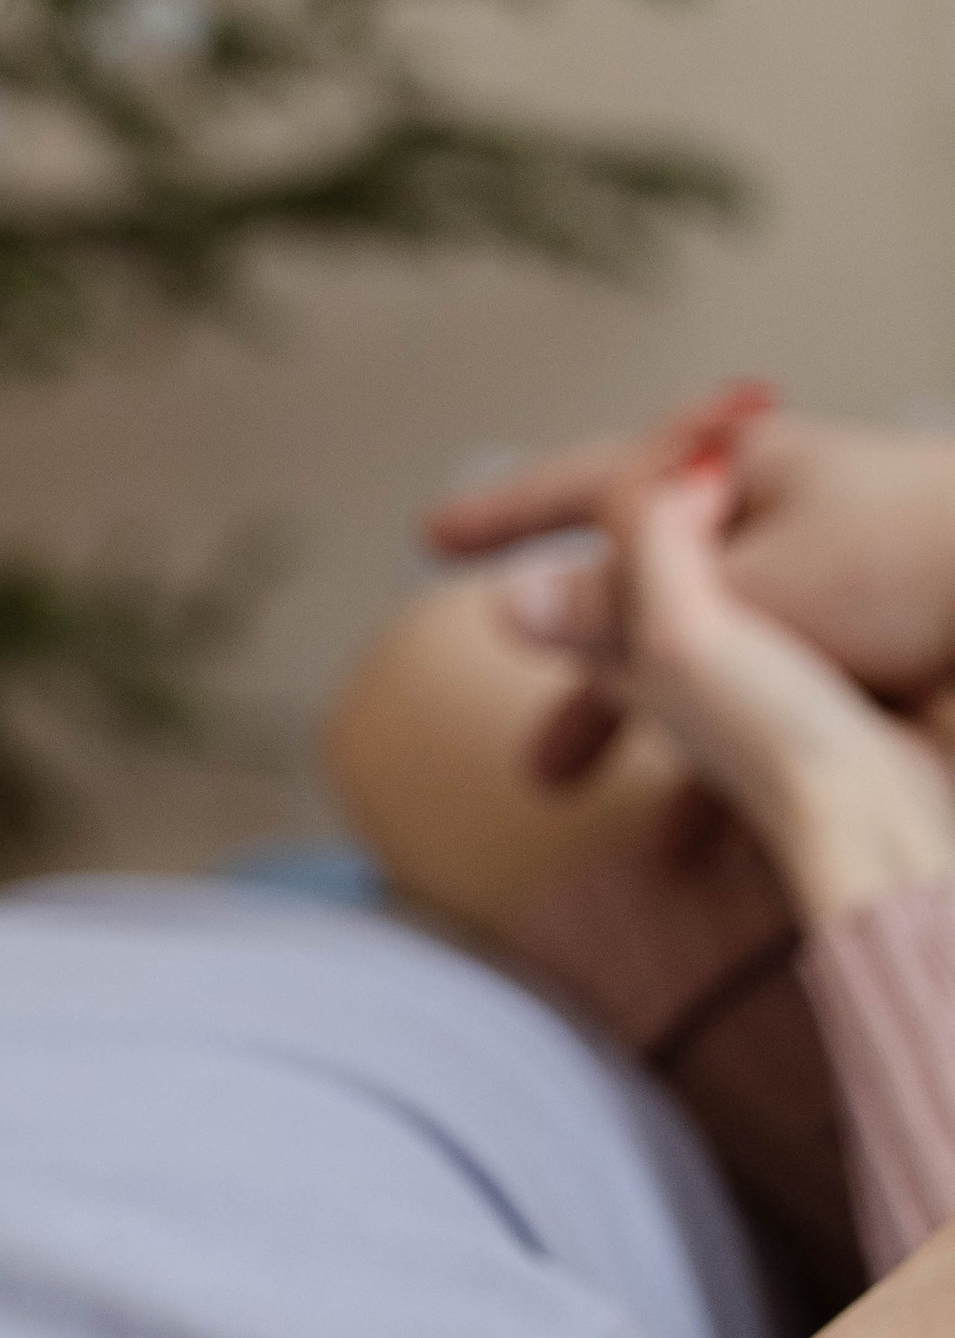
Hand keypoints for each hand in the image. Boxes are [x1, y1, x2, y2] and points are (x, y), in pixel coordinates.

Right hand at [499, 457, 954, 925]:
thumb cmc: (911, 572)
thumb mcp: (741, 592)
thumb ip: (617, 606)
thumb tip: (508, 610)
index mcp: (744, 475)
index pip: (595, 480)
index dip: (508, 512)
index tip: (430, 540)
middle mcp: (786, 532)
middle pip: (655, 608)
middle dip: (595, 701)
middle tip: (542, 778)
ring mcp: (843, 602)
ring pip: (728, 687)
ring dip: (684, 772)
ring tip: (656, 856)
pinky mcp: (894, 670)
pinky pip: (801, 731)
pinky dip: (772, 790)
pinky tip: (762, 862)